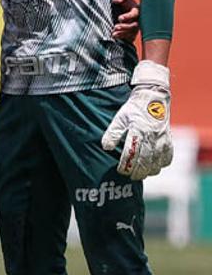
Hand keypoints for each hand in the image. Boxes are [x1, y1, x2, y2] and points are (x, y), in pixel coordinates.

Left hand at [102, 61, 172, 178]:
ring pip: (157, 163)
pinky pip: (168, 158)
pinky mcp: (169, 140)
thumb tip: (106, 147)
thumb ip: (113, 133)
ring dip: (148, 171)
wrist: (153, 98)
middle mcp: (152, 137)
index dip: (126, 166)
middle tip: (129, 176)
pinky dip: (161, 165)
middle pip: (145, 163)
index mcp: (138, 132)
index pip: (132, 155)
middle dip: (136, 173)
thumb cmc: (133, 109)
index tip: (120, 171)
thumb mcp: (119, 118)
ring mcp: (162, 140)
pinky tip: (153, 167)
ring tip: (140, 173)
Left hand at [111, 0, 140, 41]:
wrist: (119, 9)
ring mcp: (135, 27)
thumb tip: (116, 0)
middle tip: (115, 27)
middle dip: (125, 27)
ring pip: (131, 32)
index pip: (134, 14)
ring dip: (123, 34)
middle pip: (134, 25)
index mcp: (136, 10)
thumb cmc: (121, 1)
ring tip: (113, 34)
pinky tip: (114, 37)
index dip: (128, 16)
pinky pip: (129, 37)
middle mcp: (137, 19)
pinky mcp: (131, 33)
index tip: (120, 18)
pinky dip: (122, 38)